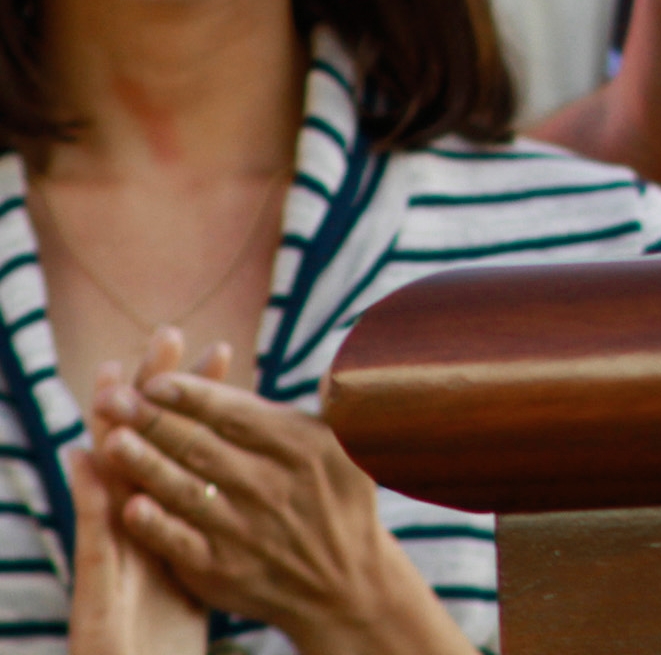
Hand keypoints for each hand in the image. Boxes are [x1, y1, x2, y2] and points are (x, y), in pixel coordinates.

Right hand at [67, 337, 207, 654]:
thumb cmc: (199, 619)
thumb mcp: (220, 563)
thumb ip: (233, 512)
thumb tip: (276, 466)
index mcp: (175, 513)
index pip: (190, 444)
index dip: (202, 400)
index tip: (219, 348)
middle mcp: (141, 522)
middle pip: (149, 445)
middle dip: (155, 393)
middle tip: (163, 337)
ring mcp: (116, 548)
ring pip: (111, 477)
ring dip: (111, 425)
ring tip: (111, 376)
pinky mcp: (99, 580)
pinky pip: (95, 531)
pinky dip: (92, 495)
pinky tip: (88, 457)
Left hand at [87, 334, 470, 654]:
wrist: (343, 583)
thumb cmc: (338, 500)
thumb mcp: (354, 447)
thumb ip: (338, 403)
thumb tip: (339, 362)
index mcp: (302, 449)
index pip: (237, 415)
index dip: (194, 397)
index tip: (157, 380)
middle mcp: (272, 488)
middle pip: (200, 447)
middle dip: (152, 420)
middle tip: (113, 397)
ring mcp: (244, 531)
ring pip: (184, 491)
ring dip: (144, 465)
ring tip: (110, 439)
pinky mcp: (221, 570)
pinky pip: (181, 543)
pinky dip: (155, 526)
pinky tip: (129, 506)